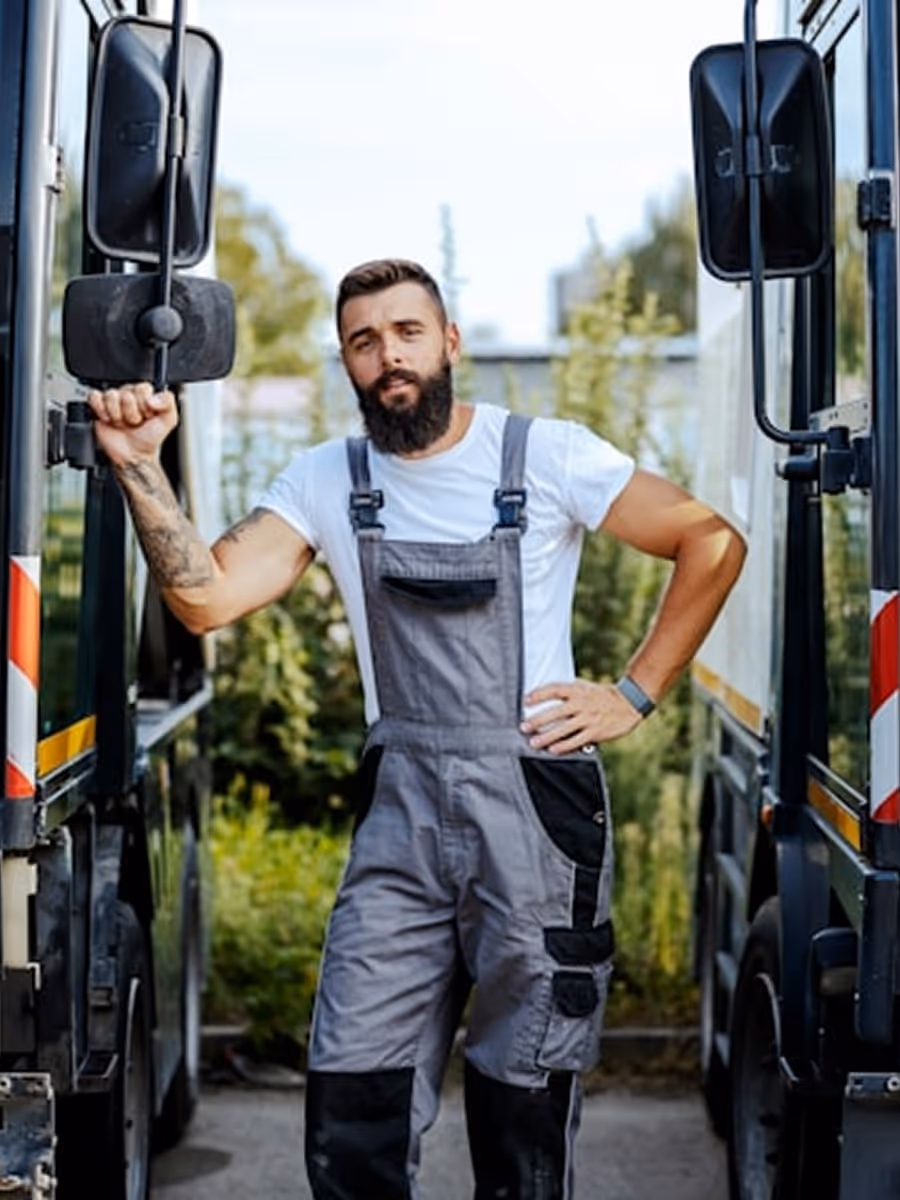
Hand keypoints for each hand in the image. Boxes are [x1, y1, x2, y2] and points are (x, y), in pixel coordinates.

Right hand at [87, 382, 178, 466]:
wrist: (133, 454)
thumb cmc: (149, 438)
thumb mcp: (169, 420)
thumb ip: (169, 403)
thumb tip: (153, 398)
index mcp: (145, 394)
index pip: (142, 388)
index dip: (144, 405)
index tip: (147, 416)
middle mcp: (129, 394)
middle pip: (126, 393)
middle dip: (131, 413)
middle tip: (134, 422)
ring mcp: (113, 400)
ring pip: (111, 395)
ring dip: (117, 414)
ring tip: (122, 423)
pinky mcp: (98, 405)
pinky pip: (94, 397)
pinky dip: (101, 410)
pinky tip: (108, 419)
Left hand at [521, 680, 642, 754]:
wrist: (628, 703)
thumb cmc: (601, 695)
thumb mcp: (585, 687)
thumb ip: (568, 691)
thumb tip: (545, 694)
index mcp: (578, 689)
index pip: (554, 689)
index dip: (539, 694)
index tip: (525, 701)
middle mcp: (582, 703)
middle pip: (555, 712)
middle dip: (538, 720)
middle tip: (524, 727)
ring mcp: (589, 718)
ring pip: (563, 729)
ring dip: (547, 737)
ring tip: (534, 742)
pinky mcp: (595, 732)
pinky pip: (576, 741)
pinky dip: (563, 746)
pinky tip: (553, 750)